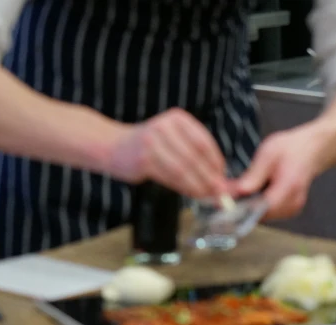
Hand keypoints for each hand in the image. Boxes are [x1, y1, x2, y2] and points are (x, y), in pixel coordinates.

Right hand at [109, 108, 227, 198]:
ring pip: (184, 169)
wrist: (113, 146)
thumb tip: (219, 177)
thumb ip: (193, 154)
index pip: (204, 142)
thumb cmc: (148, 147)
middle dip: (210, 177)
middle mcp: (165, 127)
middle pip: (196, 157)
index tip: (223, 177)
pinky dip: (185, 188)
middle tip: (219, 192)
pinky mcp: (144, 159)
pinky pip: (171, 177)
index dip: (216, 162)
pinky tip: (192, 194)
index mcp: (177, 119)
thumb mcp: (172, 140)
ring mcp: (153, 142)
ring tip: (208, 195)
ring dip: (199, 185)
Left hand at [232, 125, 325, 219]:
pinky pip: (271, 213)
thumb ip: (253, 176)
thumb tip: (237, 193)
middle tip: (232, 193)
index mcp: (288, 187)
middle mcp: (293, 202)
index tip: (228, 201)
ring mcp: (294, 208)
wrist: (311, 149)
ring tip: (244, 191)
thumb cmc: (290, 148)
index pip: (262, 208)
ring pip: (265, 216)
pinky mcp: (292, 209)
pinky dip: (260, 206)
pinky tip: (255, 194)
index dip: (242, 208)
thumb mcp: (267, 155)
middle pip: (262, 215)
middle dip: (244, 206)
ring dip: (251, 207)